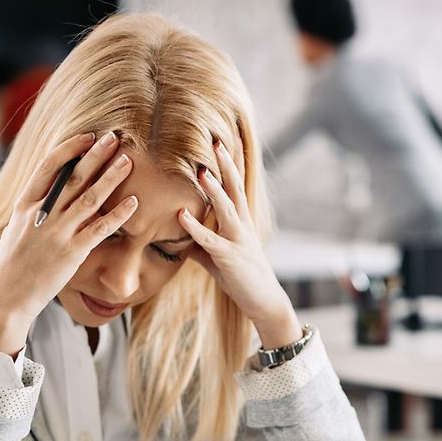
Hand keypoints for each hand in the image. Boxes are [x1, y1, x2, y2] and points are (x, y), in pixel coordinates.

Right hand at [0, 131, 137, 356]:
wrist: (8, 296)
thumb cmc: (14, 263)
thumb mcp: (18, 228)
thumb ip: (36, 208)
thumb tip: (53, 191)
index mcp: (25, 204)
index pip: (49, 166)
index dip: (70, 148)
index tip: (88, 137)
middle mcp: (41, 214)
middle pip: (73, 176)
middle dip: (96, 154)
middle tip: (114, 136)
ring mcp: (57, 233)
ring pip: (90, 198)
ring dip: (111, 177)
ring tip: (128, 161)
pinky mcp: (72, 253)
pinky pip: (100, 229)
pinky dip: (118, 214)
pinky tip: (134, 202)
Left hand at [180, 141, 301, 349]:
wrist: (263, 301)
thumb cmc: (241, 277)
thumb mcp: (217, 256)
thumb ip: (200, 243)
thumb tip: (178, 237)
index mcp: (240, 221)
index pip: (235, 186)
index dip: (229, 164)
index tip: (221, 141)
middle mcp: (241, 225)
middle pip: (235, 188)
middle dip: (225, 165)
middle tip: (215, 140)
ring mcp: (237, 240)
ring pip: (226, 209)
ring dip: (213, 189)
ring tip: (201, 170)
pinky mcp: (229, 258)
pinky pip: (209, 240)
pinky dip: (195, 227)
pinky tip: (181, 215)